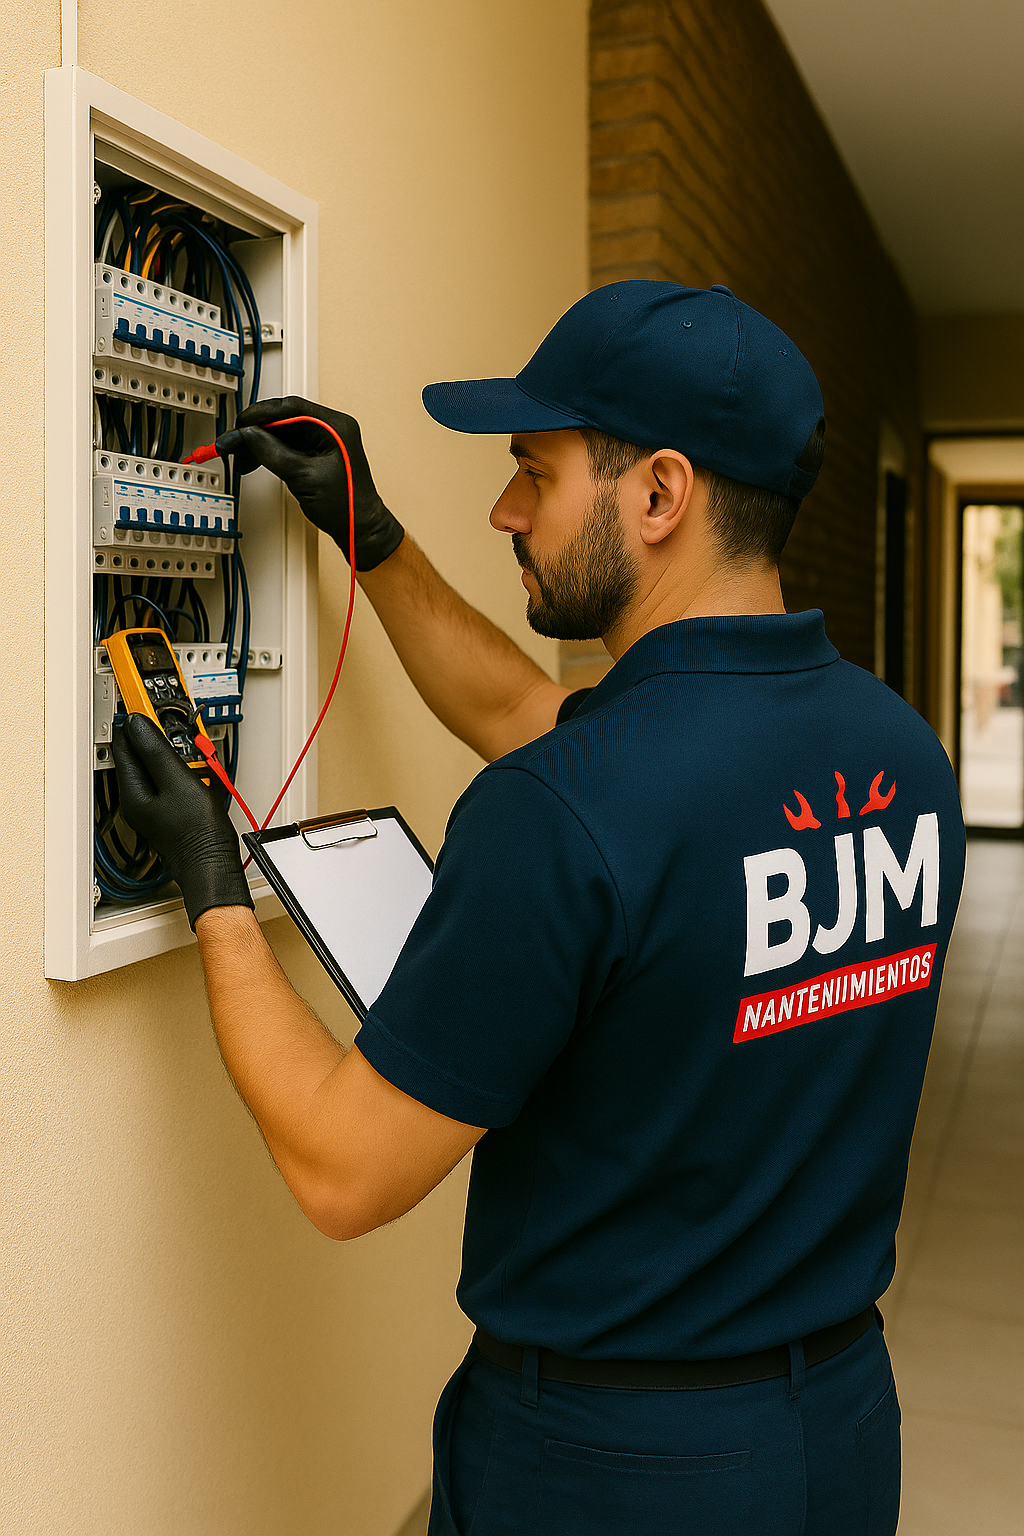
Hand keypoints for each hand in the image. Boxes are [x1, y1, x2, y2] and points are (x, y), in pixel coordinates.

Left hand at [112, 715, 253, 929]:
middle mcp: (137, 799)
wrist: (213, 864)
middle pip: (140, 754)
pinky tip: (198, 772)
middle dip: (159, 737)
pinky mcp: (167, 809)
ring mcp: (152, 805)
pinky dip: (182, 770)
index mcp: (133, 791)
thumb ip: (157, 751)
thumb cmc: (197, 832)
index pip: (125, 743)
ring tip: (193, 752)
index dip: (137, 720)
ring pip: (156, 765)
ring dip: (174, 754)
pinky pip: (170, 779)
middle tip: (179, 726)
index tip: (150, 703)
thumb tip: (139, 725)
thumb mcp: (179, 781)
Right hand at [215, 396, 404, 570]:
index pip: (292, 408)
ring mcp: (325, 441)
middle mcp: (332, 429)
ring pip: (283, 432)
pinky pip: (288, 445)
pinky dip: (269, 452)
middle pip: (285, 418)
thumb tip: (248, 435)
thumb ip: (272, 452)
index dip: (262, 413)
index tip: (241, 423)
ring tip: (241, 455)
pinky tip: (255, 460)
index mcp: (336, 426)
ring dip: (260, 442)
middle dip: (257, 430)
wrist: (359, 529)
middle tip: (235, 440)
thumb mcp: (303, 476)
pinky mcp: (317, 454)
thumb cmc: (346, 506)